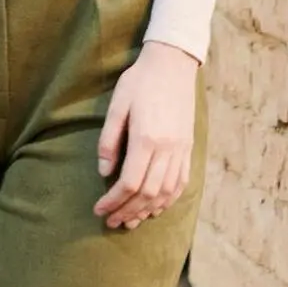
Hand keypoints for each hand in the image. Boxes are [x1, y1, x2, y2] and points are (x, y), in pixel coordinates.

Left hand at [94, 40, 198, 230]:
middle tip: (111, 222)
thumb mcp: (117, 106)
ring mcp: (182, 149)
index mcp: (147, 138)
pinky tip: (156, 208)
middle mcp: (168, 149)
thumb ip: (109, 141)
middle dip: (128, 212)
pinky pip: (181, 182)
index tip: (99, 209)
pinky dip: (168, 200)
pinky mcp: (188, 147)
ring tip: (130, 221)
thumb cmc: (139, 82)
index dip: (113, 201)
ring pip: (167, 192)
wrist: (173, 64)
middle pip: (149, 193)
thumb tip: (104, 172)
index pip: (130, 183)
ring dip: (148, 211)